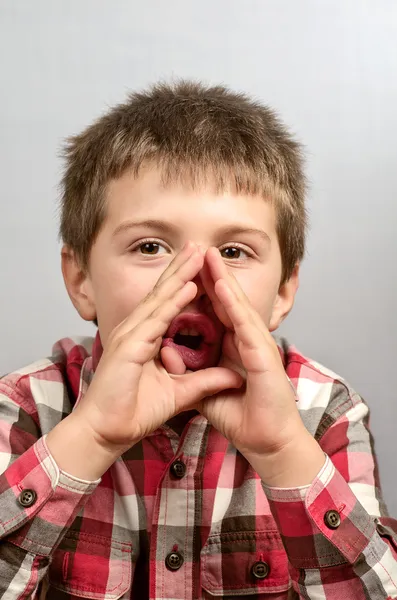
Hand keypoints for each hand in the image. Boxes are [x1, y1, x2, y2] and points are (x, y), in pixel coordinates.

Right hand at [47, 243, 241, 478]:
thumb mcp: (180, 393)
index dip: (185, 282)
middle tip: (200, 245)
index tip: (203, 264)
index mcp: (144, 337)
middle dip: (183, 267)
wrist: (106, 433)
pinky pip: (156, 320)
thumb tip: (232, 375)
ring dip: (180, 274)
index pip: (168, 303)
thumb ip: (204, 381)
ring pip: (160, 299)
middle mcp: (135, 330)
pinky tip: (189, 286)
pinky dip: (173, 302)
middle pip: (163, 292)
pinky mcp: (129, 347)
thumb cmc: (133, 412)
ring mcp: (130, 335)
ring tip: (198, 252)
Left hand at [198, 248, 323, 485]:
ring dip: (223, 280)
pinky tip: (222, 286)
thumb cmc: (244, 419)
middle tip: (199, 248)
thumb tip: (172, 360)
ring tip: (209, 255)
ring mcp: (259, 346)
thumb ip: (193, 375)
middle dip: (213, 275)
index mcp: (236, 348)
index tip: (187, 269)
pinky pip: (246, 324)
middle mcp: (249, 341)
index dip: (203, 290)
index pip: (218, 312)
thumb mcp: (207, 393)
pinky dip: (234, 303)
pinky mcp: (264, 357)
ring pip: (238, 306)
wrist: (269, 443)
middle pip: (228, 302)